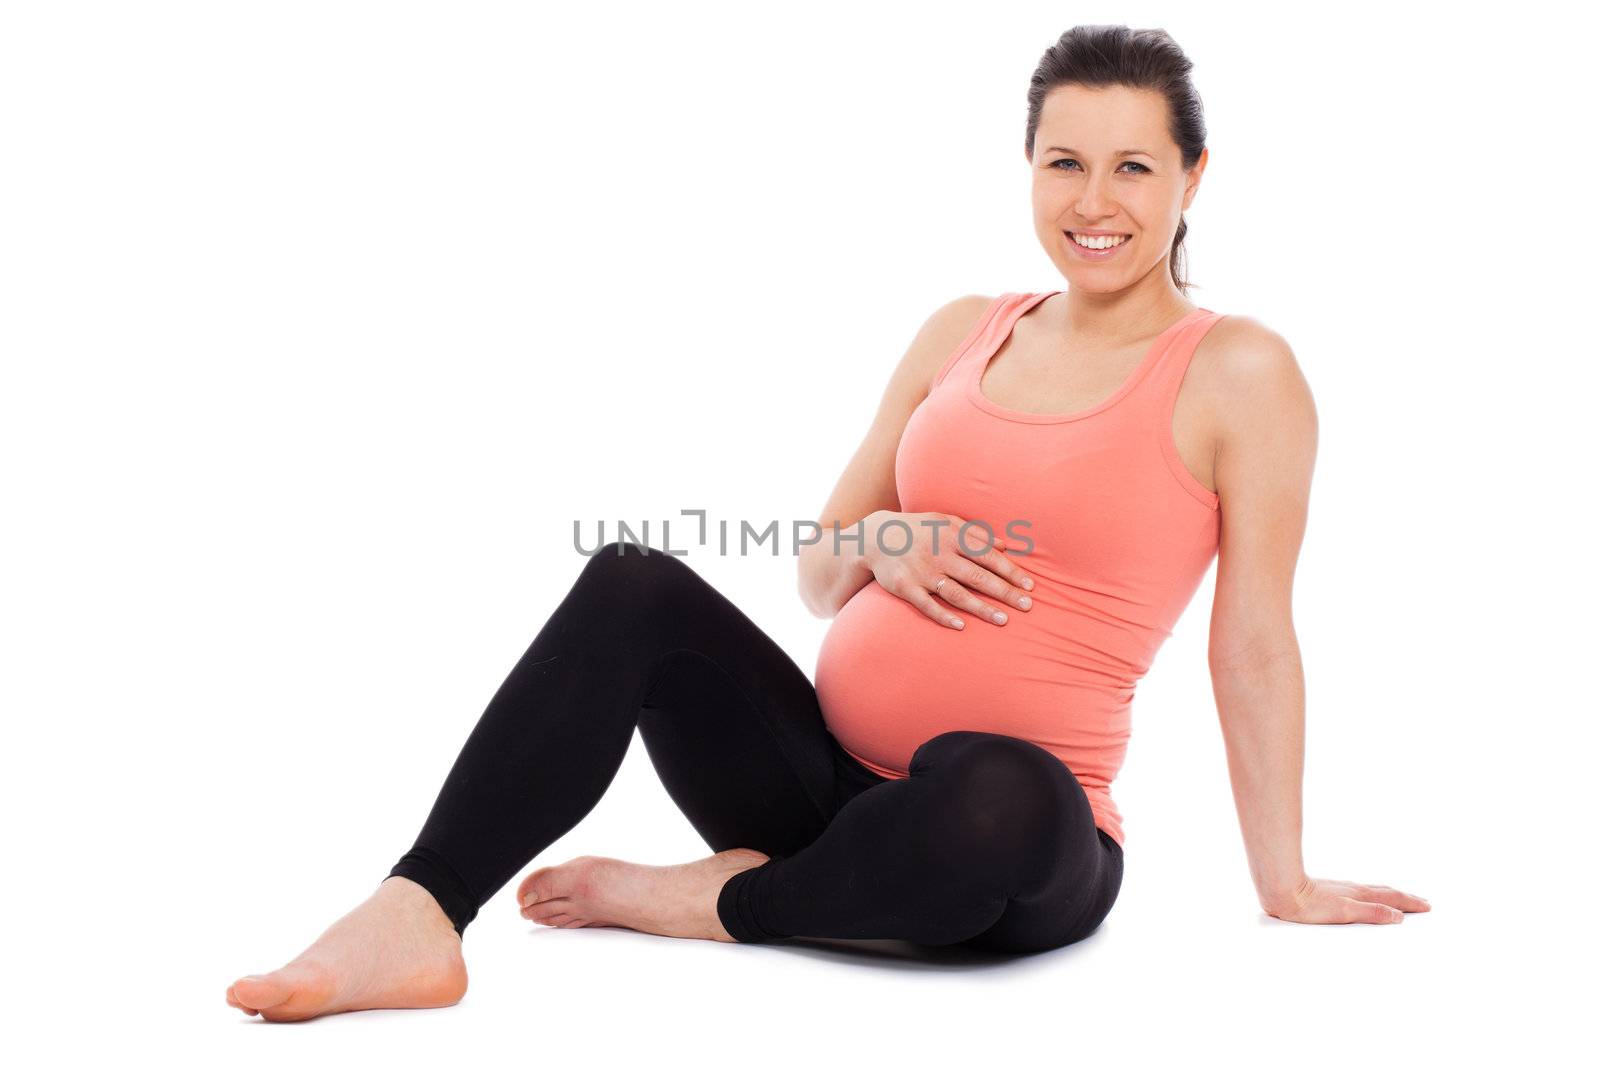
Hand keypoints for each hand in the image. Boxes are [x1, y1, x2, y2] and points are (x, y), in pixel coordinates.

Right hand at [860, 510, 1034, 628]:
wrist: (876, 536)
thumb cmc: (919, 529)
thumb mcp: (945, 521)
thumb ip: (975, 532)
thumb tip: (1006, 544)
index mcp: (952, 536)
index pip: (988, 556)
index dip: (1010, 571)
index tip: (1029, 585)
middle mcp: (940, 554)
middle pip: (977, 576)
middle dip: (1004, 592)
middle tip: (1027, 606)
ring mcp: (922, 572)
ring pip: (956, 593)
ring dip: (981, 608)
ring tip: (1003, 620)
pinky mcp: (905, 587)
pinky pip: (926, 605)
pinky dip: (943, 615)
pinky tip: (961, 626)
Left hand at [1262, 876, 1430, 924]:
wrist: (1282, 890)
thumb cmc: (1309, 905)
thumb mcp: (1344, 912)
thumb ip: (1372, 913)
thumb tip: (1398, 916)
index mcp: (1360, 895)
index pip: (1392, 899)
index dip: (1410, 903)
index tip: (1427, 906)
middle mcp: (1353, 889)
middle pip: (1386, 892)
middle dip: (1405, 898)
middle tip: (1422, 901)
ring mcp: (1342, 889)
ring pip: (1373, 890)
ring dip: (1390, 894)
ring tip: (1401, 898)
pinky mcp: (1330, 890)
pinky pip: (1360, 892)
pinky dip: (1373, 894)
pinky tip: (1365, 896)